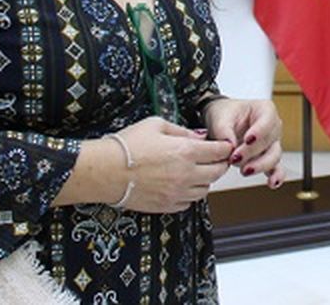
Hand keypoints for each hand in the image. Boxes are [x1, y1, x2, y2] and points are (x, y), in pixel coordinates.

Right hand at [115, 116, 233, 213]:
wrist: (104, 171)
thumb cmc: (126, 146)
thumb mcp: (156, 125)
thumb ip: (182, 131)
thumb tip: (199, 136)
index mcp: (186, 151)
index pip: (220, 151)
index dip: (225, 147)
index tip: (224, 145)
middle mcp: (186, 174)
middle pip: (218, 173)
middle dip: (220, 164)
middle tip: (215, 158)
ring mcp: (177, 193)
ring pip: (205, 190)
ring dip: (205, 180)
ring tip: (196, 171)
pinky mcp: (166, 206)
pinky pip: (188, 203)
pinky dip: (190, 194)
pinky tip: (181, 185)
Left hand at [203, 98, 285, 187]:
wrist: (220, 124)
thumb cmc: (224, 115)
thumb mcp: (220, 117)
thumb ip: (223, 130)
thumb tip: (230, 146)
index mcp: (264, 110)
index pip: (268, 120)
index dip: (259, 131)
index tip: (247, 139)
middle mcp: (272, 127)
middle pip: (270, 141)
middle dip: (253, 152)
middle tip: (235, 158)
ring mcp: (271, 144)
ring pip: (274, 156)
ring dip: (260, 165)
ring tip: (245, 171)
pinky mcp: (267, 158)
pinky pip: (276, 168)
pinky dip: (275, 176)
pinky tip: (272, 183)